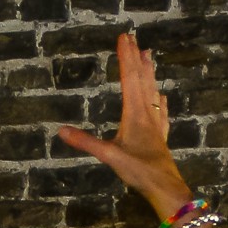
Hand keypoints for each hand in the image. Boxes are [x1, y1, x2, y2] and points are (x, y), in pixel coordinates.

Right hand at [58, 31, 195, 224]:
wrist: (167, 189)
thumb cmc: (140, 172)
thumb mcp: (110, 156)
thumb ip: (86, 142)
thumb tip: (61, 131)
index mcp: (135, 114)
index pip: (130, 79)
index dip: (125, 57)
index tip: (123, 37)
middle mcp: (147, 115)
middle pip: (142, 81)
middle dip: (136, 59)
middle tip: (134, 38)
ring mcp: (156, 126)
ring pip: (153, 93)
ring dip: (150, 74)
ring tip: (149, 57)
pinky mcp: (161, 138)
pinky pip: (161, 113)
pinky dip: (160, 102)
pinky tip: (162, 97)